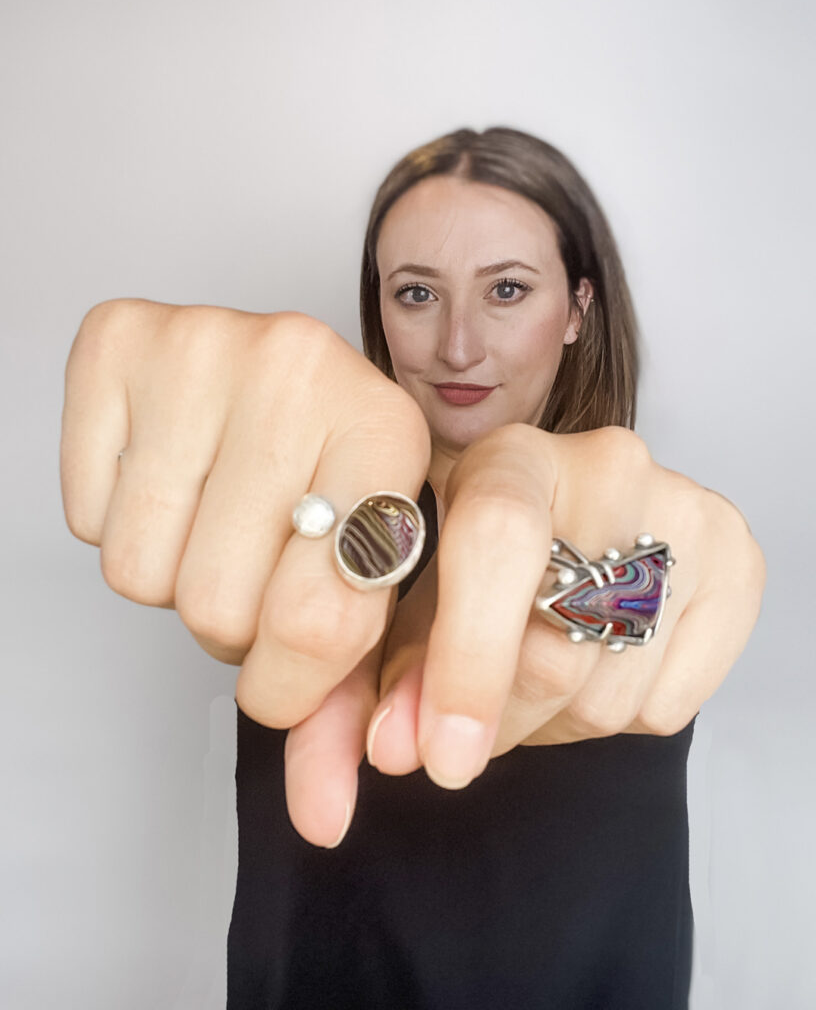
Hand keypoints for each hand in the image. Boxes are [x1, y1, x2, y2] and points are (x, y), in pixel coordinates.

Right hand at [60, 299, 429, 845]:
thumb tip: (323, 819)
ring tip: (216, 527)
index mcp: (387, 429)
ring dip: (176, 578)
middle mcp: (302, 367)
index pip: (318, 619)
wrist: (294, 382)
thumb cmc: (339, 483)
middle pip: (216, 605)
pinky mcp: (120, 337)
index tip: (285, 683)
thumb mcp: (372, 579)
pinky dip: (120, 523)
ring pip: (141, 572)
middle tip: (253, 576)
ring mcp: (206, 342)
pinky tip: (174, 482)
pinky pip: (87, 511)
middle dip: (231, 626)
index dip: (291, 688)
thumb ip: (349, 703)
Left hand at [366, 423, 765, 787]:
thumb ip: (395, 678)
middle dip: (496, 721)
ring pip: (609, 694)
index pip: (499, 543)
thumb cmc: (478, 564)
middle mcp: (607, 466)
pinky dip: (616, 718)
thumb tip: (394, 751)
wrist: (577, 527)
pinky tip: (593, 667)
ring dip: (553, 724)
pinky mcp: (738, 562)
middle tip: (467, 729)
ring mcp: (685, 511)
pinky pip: (669, 706)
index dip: (467, 660)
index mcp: (511, 457)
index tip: (442, 755)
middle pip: (555, 646)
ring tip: (531, 682)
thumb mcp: (417, 605)